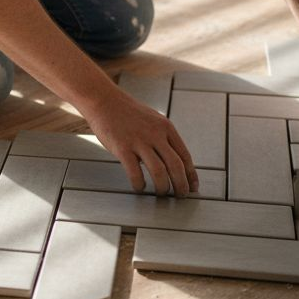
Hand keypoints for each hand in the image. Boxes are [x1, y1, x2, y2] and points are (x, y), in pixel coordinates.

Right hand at [80, 89, 198, 196]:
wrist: (105, 101)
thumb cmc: (129, 114)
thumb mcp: (154, 120)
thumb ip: (164, 138)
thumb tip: (174, 162)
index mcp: (166, 128)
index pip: (185, 156)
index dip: (191, 175)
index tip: (193, 188)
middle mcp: (156, 134)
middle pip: (176, 166)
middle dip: (181, 185)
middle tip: (180, 196)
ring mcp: (139, 141)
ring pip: (159, 172)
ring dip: (163, 188)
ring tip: (161, 194)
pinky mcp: (123, 148)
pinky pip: (135, 173)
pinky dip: (140, 184)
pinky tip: (140, 187)